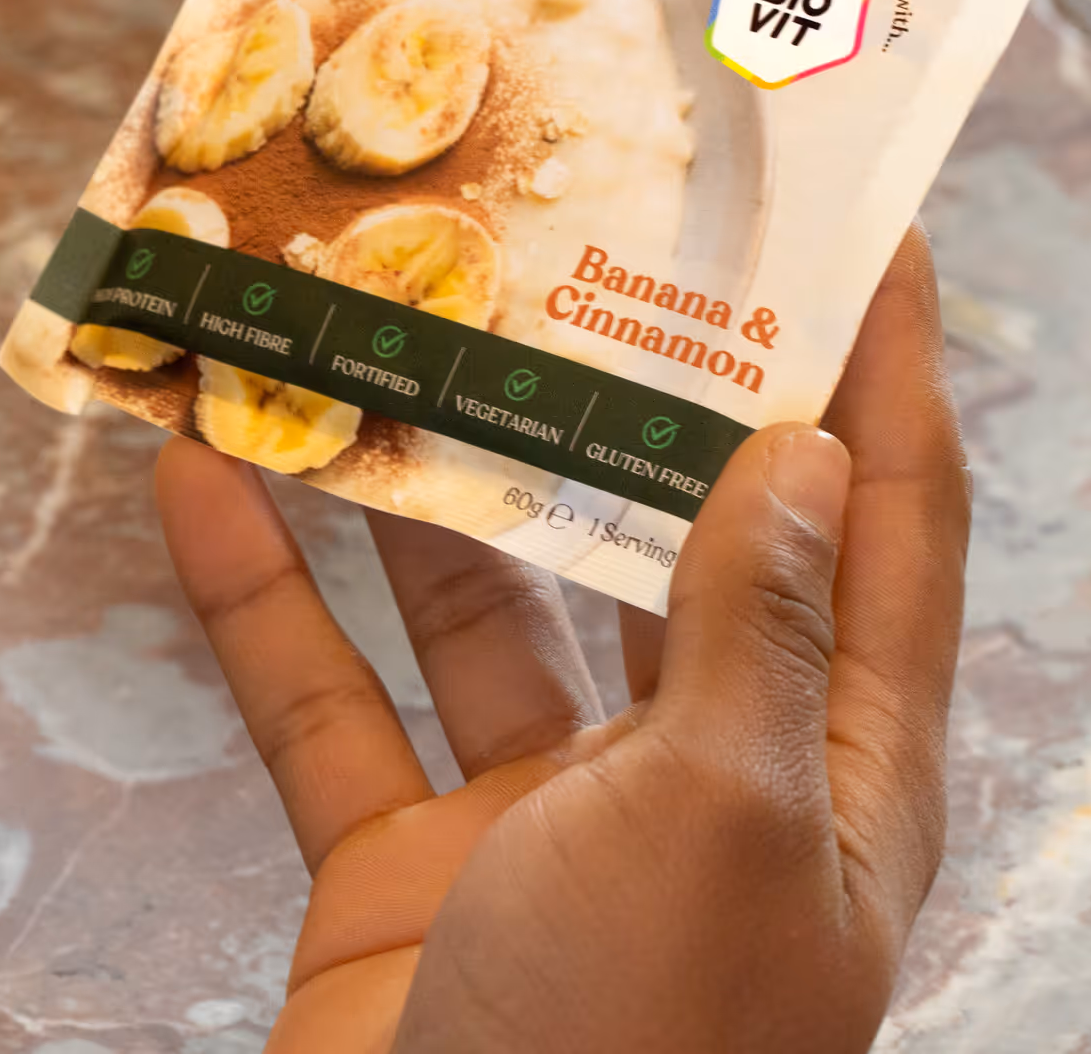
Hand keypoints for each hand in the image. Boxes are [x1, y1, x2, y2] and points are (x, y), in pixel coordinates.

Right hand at [158, 231, 966, 1053]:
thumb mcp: (717, 820)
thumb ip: (747, 632)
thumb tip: (808, 458)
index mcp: (827, 776)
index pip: (888, 532)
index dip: (884, 374)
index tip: (855, 223)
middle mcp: (693, 782)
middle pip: (668, 546)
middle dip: (615, 399)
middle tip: (561, 238)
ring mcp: (538, 824)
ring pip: (473, 608)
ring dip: (410, 485)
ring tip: (347, 335)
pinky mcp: (400, 868)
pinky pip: (322, 704)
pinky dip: (262, 597)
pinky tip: (202, 485)